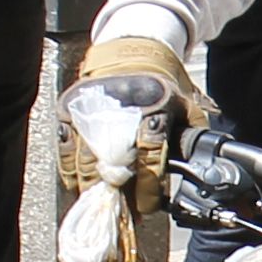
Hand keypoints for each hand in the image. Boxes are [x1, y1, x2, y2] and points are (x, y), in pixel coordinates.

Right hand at [65, 33, 187, 203]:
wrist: (133, 48)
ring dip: (93, 190)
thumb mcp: (186, 104)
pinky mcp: (69, 109)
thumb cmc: (162, 82)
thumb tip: (195, 173)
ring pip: (85, 161)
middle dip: (118, 194)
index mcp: (154, 105)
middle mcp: (120, 106)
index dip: (147, 187)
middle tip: (122, 214)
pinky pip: (66, 151)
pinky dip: (72, 174)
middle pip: (112, 163)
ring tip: (103, 207)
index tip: (147, 207)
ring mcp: (90, 108)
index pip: (149, 154)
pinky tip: (81, 188)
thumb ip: (191, 137)